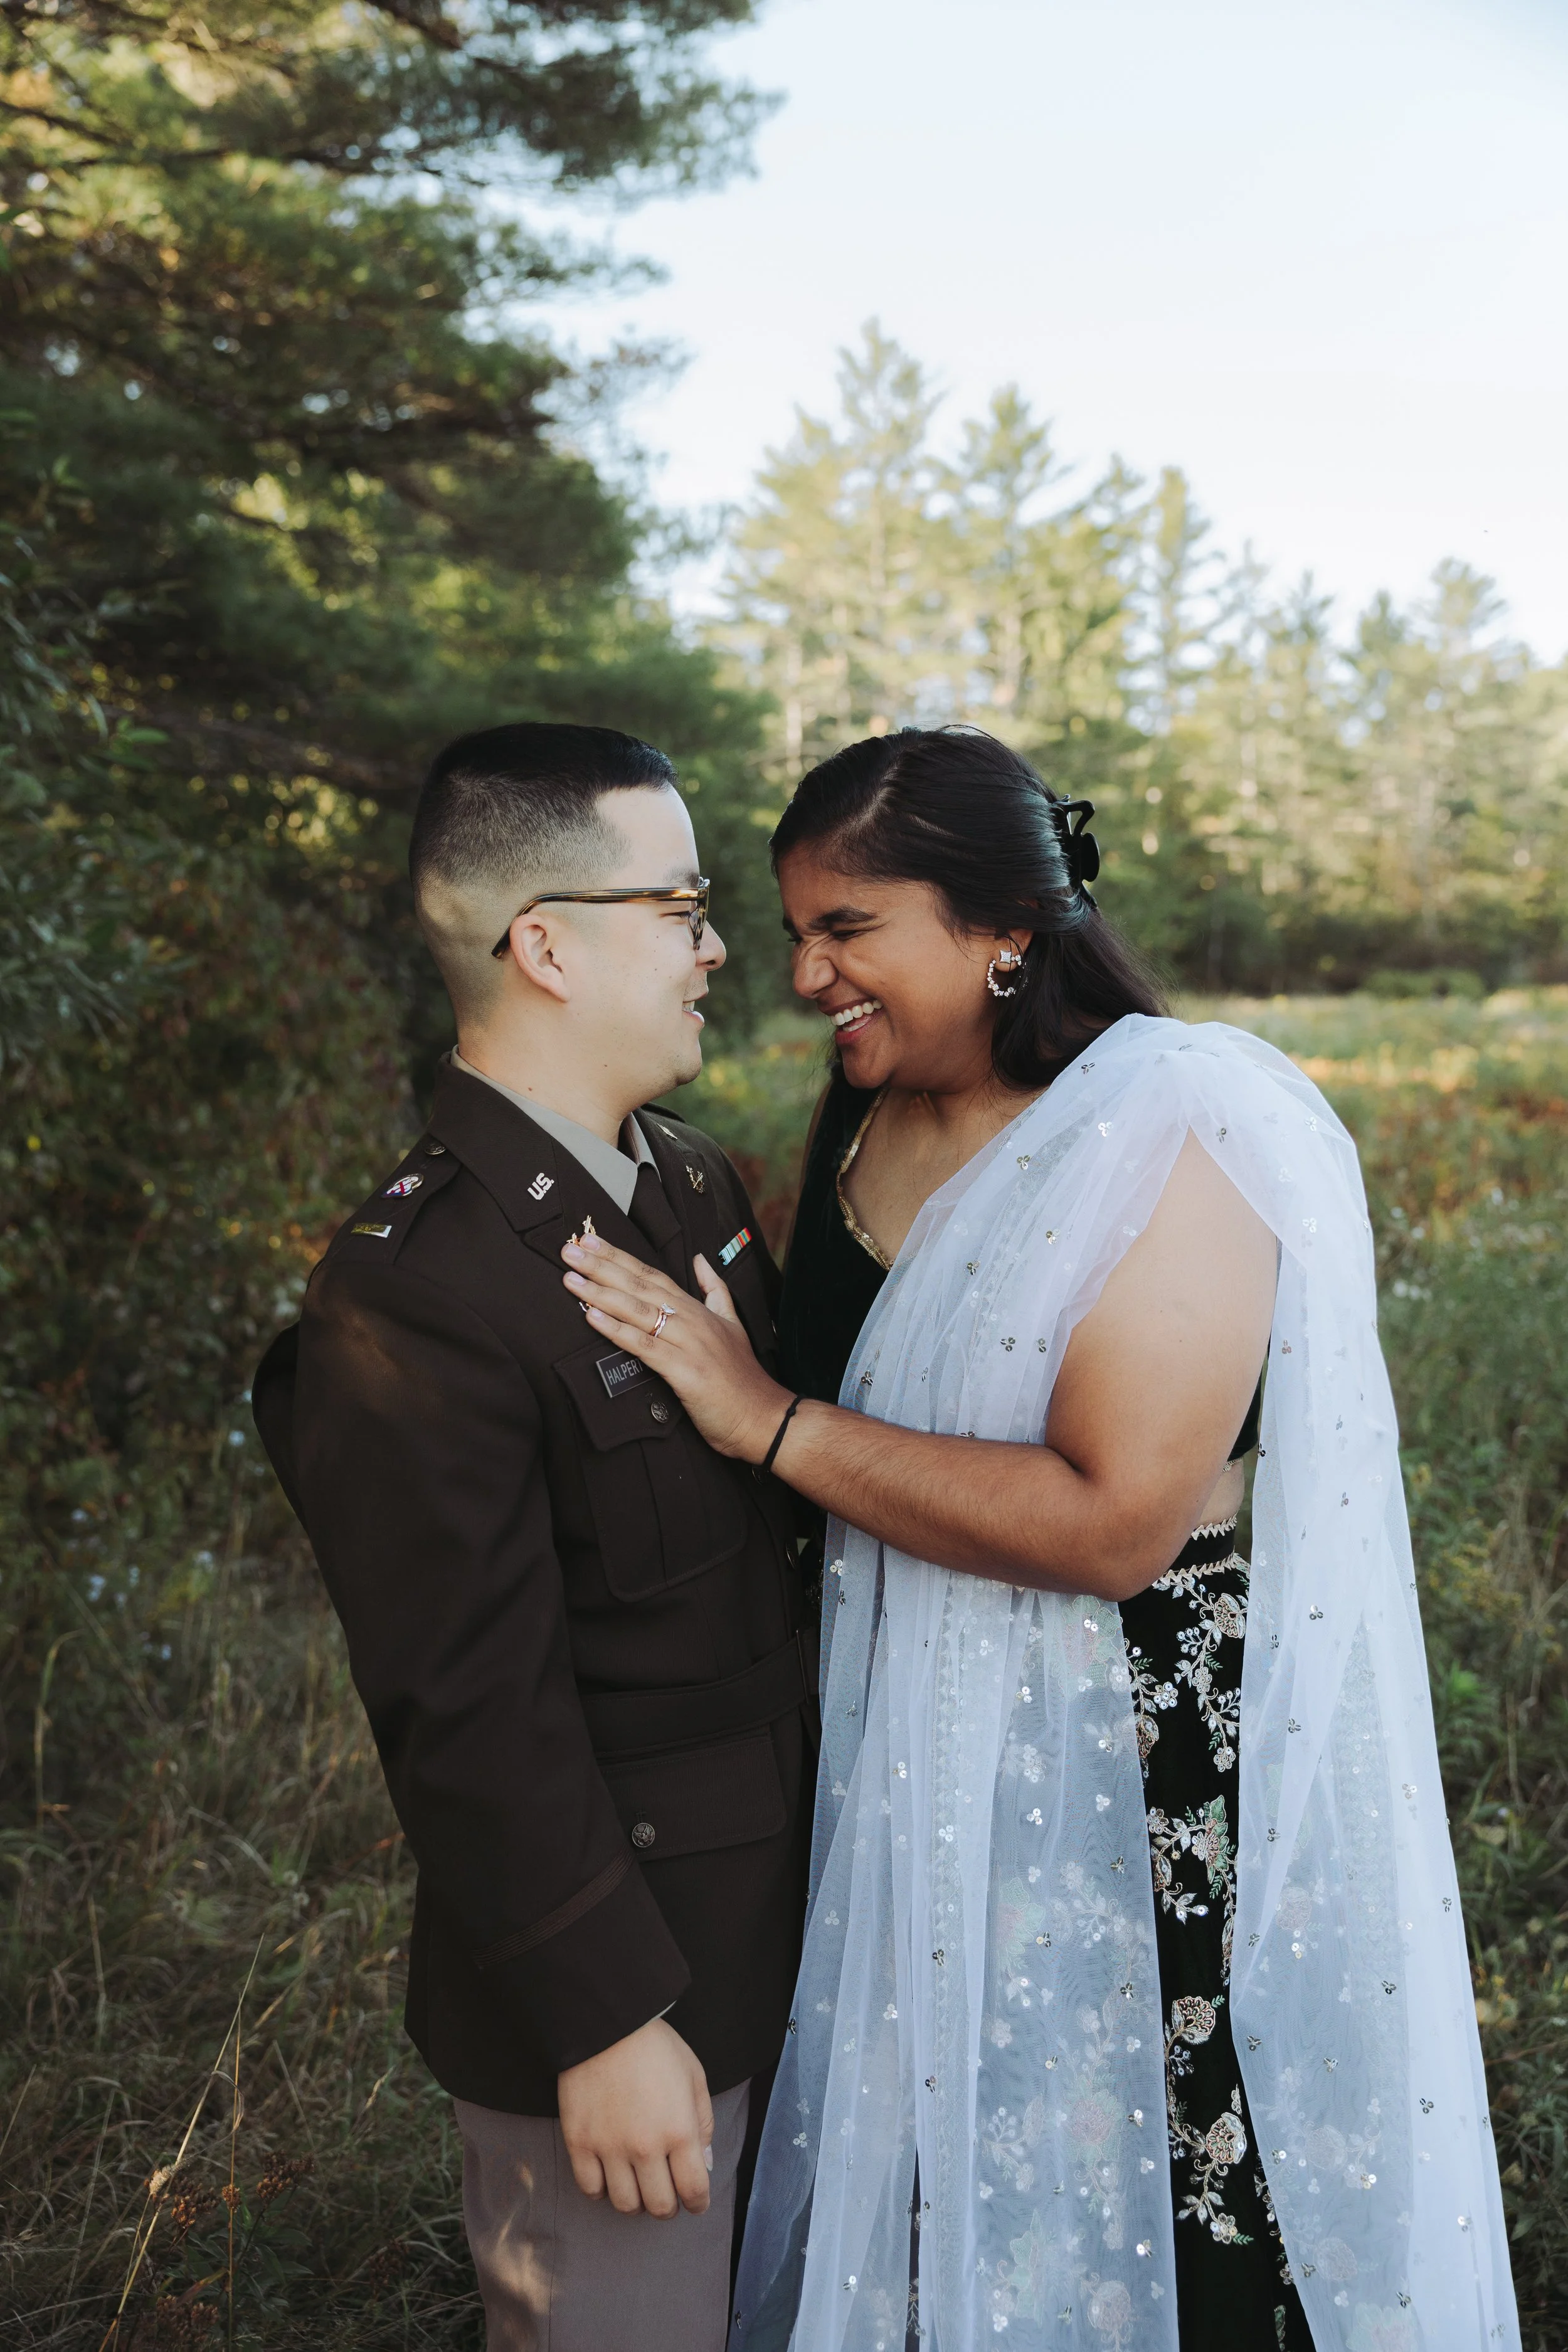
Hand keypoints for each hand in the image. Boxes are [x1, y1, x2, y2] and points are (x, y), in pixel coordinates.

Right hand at [557, 2016, 714, 2217]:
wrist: (607, 2023)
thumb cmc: (656, 2047)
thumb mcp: (694, 2077)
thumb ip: (703, 2124)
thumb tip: (705, 2165)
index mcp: (679, 2130)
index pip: (693, 2191)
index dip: (698, 2203)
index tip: (695, 2202)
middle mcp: (645, 2147)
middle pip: (659, 2206)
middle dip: (668, 2206)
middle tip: (666, 2193)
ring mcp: (609, 2147)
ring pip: (625, 2205)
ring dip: (636, 2202)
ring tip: (638, 2185)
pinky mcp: (579, 2142)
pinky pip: (590, 2189)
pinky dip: (602, 2190)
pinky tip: (609, 2175)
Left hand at [562, 1233, 789, 1461]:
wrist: (762, 1416)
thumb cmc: (742, 1377)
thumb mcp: (732, 1323)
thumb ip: (715, 1289)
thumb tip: (701, 1258)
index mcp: (696, 1309)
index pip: (651, 1274)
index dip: (619, 1256)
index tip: (590, 1241)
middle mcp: (690, 1320)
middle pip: (639, 1285)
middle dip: (601, 1265)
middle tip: (569, 1249)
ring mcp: (688, 1343)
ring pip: (638, 1310)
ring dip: (600, 1292)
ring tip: (571, 1278)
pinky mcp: (685, 1371)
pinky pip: (644, 1346)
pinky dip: (617, 1330)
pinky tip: (592, 1317)